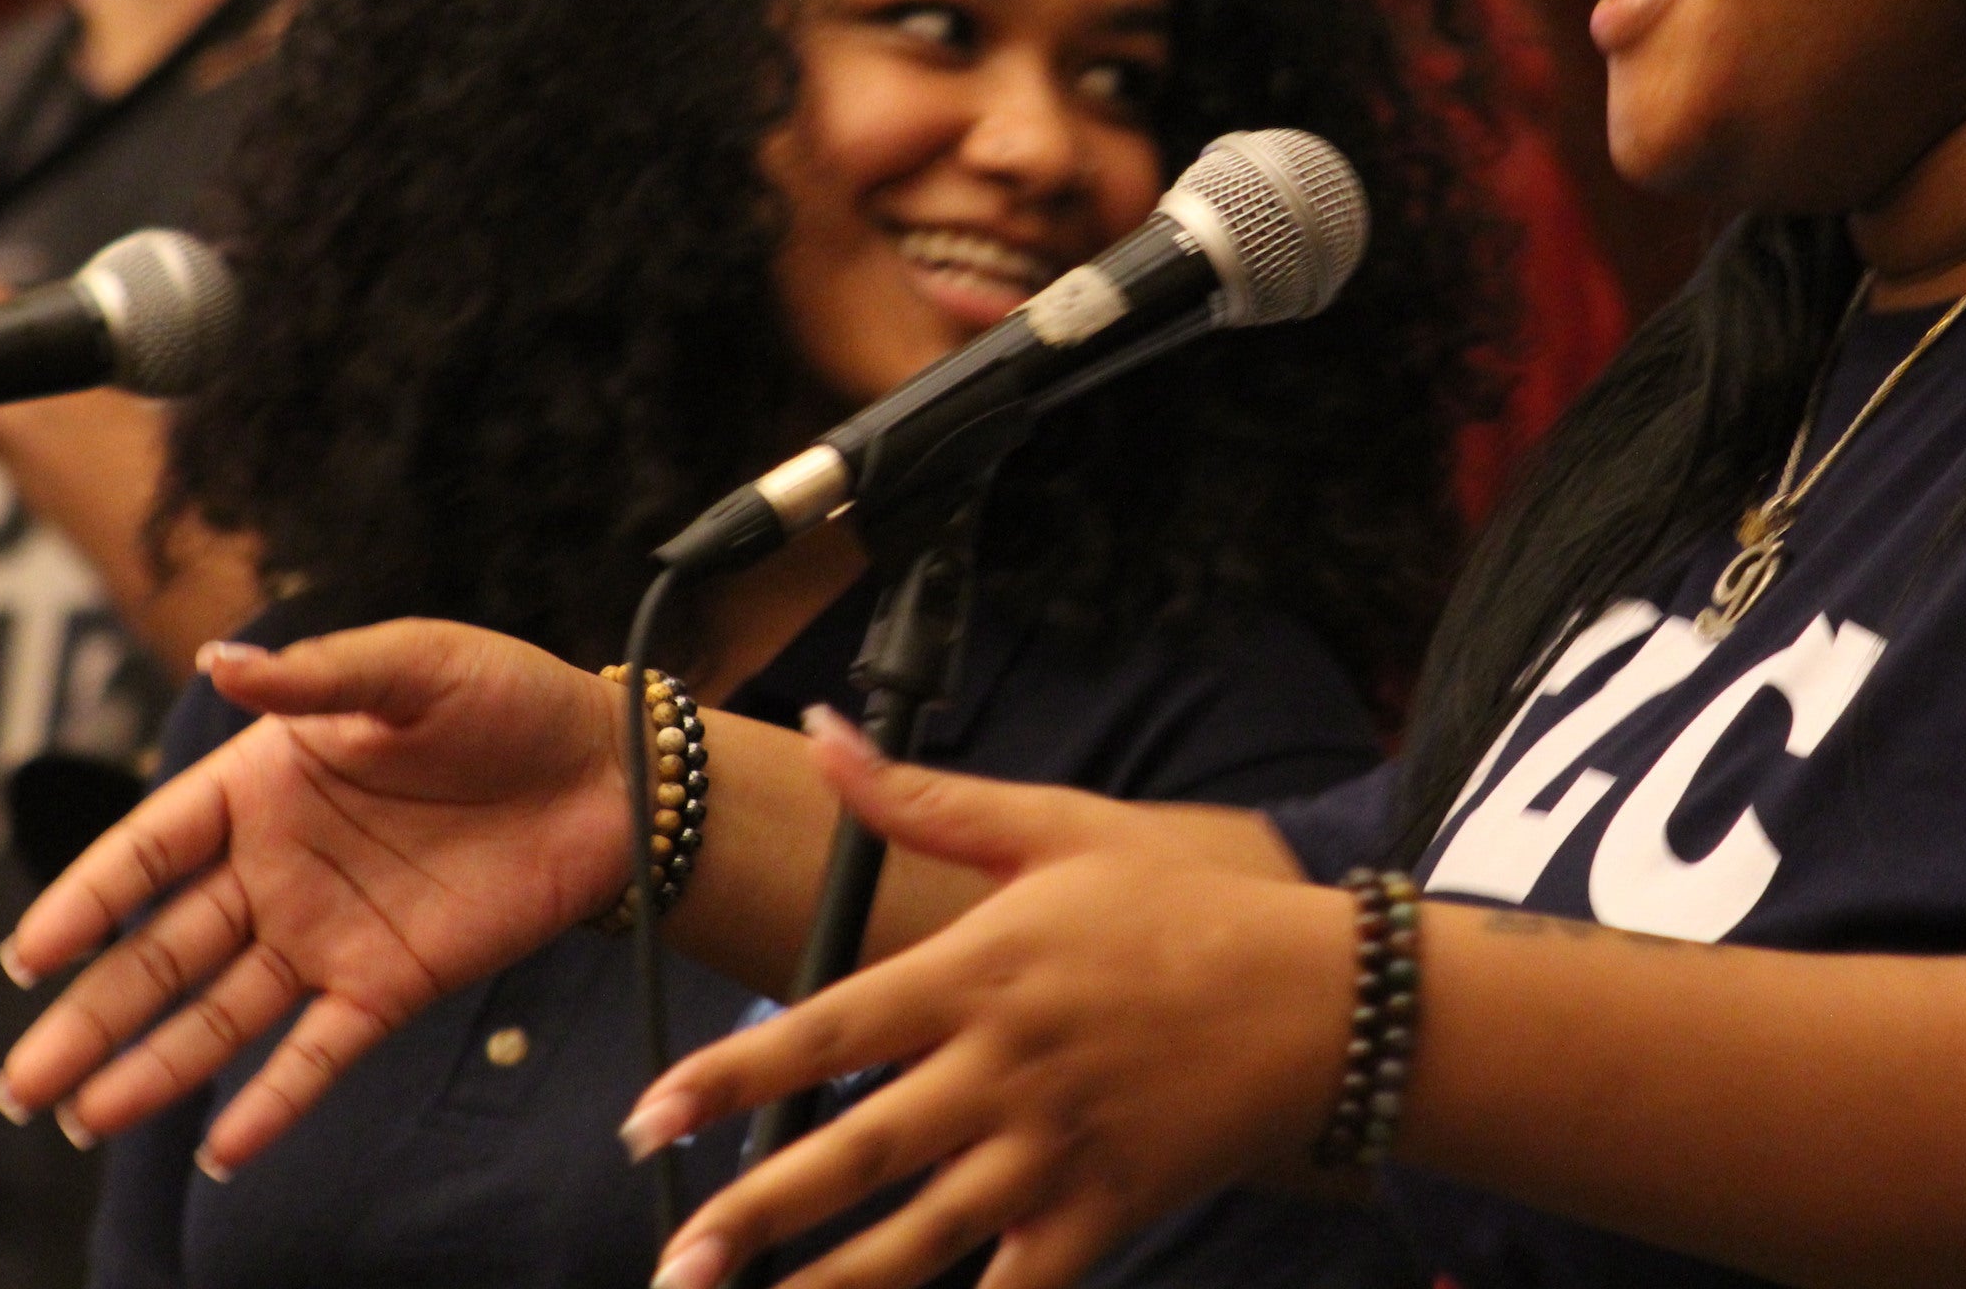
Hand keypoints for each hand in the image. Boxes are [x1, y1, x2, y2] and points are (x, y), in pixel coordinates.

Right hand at [0, 621, 628, 1173]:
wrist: (617, 770)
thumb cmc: (511, 699)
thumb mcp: (415, 665)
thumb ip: (317, 677)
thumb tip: (218, 657)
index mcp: (265, 785)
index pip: (151, 850)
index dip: (89, 900)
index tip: (30, 956)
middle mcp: (280, 867)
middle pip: (163, 950)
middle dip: (91, 1015)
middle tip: (21, 1083)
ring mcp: (331, 931)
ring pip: (222, 1011)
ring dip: (154, 1066)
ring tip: (82, 1119)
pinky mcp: (393, 981)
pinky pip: (319, 1050)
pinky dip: (272, 1100)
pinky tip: (220, 1150)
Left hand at [623, 723, 1349, 1288]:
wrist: (1318, 998)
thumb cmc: (1182, 905)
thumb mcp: (1058, 830)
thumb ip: (928, 798)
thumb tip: (826, 732)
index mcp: (981, 972)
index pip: (829, 1028)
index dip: (731, 1075)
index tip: (646, 1116)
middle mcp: (1004, 1070)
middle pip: (856, 1154)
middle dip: (753, 1218)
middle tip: (672, 1265)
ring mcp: (1054, 1150)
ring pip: (919, 1239)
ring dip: (829, 1288)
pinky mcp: (1103, 1212)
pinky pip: (1017, 1287)